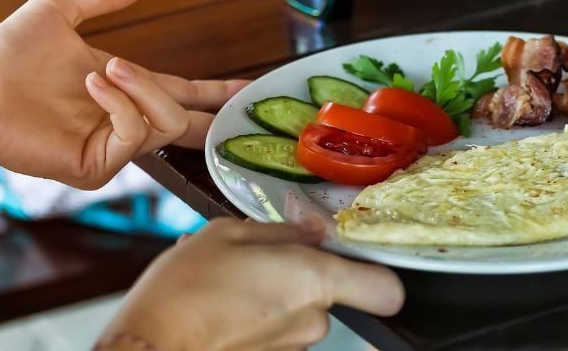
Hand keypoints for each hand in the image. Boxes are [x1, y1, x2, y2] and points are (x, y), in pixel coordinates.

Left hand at [0, 0, 248, 188]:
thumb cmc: (9, 56)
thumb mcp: (60, 11)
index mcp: (127, 89)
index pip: (184, 93)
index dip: (216, 92)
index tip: (245, 90)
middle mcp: (126, 120)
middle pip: (189, 119)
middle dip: (208, 104)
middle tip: (223, 92)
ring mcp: (113, 147)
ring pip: (167, 122)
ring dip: (143, 89)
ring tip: (106, 69)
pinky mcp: (98, 166)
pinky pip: (135, 135)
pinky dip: (121, 105)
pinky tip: (95, 86)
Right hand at [98, 218, 403, 349]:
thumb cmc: (181, 294)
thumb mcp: (226, 233)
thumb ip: (280, 230)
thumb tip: (309, 229)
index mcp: (313, 279)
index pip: (386, 288)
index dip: (377, 273)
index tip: (358, 260)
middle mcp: (312, 320)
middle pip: (330, 291)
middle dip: (299, 273)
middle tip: (257, 260)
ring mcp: (293, 347)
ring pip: (300, 311)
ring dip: (273, 295)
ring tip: (228, 283)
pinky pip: (277, 330)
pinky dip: (256, 317)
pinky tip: (222, 306)